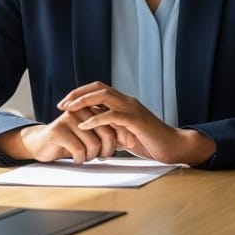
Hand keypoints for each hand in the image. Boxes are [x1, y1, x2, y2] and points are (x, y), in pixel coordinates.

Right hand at [0, 104, 118, 163]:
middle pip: (107, 134)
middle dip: (107, 150)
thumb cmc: (70, 141)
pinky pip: (79, 150)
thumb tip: (131, 140)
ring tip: (86, 157)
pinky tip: (76, 158)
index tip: (126, 145)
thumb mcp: (92, 134)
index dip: (122, 136)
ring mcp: (69, 119)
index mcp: (91, 107)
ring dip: (92, 157)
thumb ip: (108, 133)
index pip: (115, 121)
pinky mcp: (58, 130)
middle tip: (102, 157)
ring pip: (94, 144)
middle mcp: (81, 110)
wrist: (42, 144)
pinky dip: (80, 159)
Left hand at [61, 81, 215, 165]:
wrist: (173, 146)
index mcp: (124, 104)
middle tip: (61, 104)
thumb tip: (93, 133)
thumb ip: (111, 130)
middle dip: (77, 94)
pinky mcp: (135, 120)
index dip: (81, 94)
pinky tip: (84, 124)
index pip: (99, 90)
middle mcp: (127, 102)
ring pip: (104, 96)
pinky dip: (96, 119)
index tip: (65, 104)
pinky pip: (112, 115)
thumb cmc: (150, 142)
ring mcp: (132, 109)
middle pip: (98, 88)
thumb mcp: (125, 134)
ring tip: (68, 109)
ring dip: (83, 101)